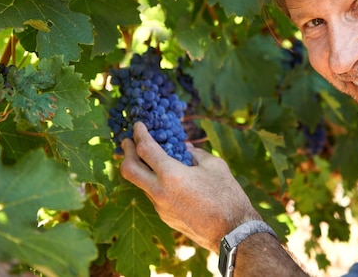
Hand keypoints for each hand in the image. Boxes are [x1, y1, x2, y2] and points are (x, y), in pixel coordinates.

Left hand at [120, 122, 260, 251]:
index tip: (137, 125)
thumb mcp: (214, 165)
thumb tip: (184, 148)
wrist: (231, 231)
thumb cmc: (227, 196)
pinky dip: (154, 182)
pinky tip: (166, 178)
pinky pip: (153, 195)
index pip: (145, 149)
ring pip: (139, 184)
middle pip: (128, 169)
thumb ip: (195, 153)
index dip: (139, 134)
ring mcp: (160, 207)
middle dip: (125, 152)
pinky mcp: (165, 217)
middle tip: (127, 141)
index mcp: (171, 175)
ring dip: (140, 169)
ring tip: (149, 158)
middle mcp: (160, 191)